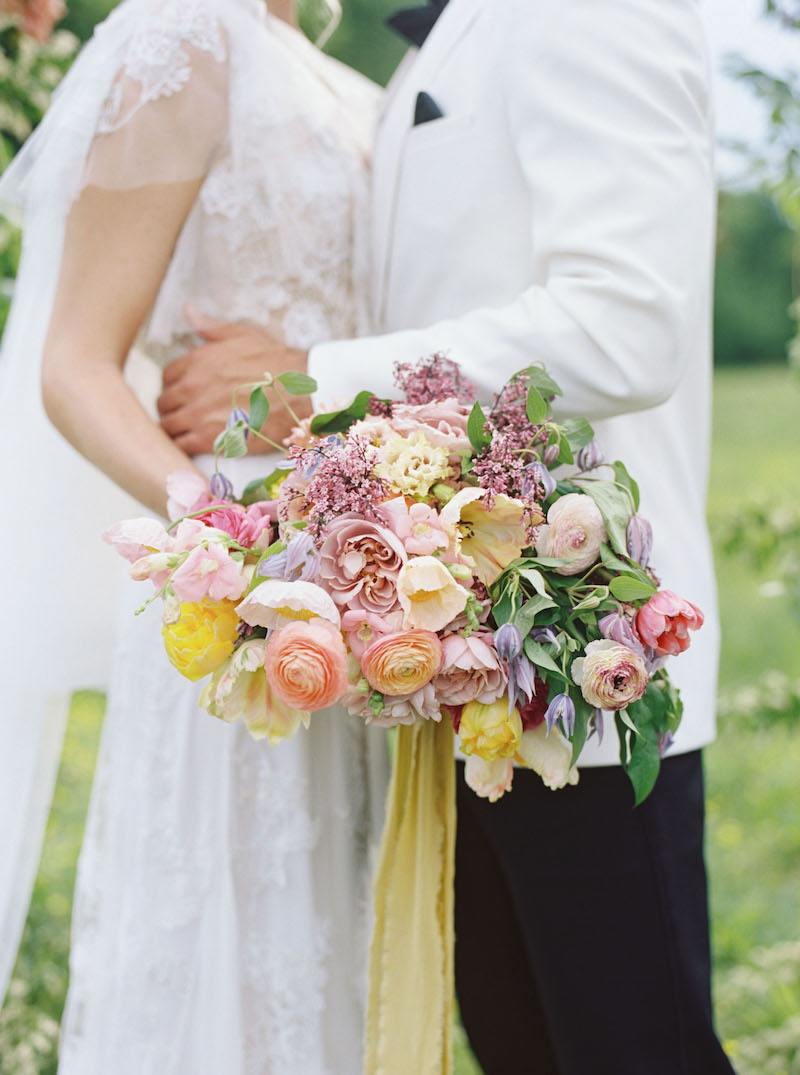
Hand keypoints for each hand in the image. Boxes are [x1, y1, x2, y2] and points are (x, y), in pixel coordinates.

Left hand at [157, 307, 311, 454]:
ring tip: (189, 431)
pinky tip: (194, 446)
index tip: (185, 393)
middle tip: (187, 414)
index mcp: (197, 361)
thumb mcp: (243, 335)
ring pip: (168, 426)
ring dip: (175, 429)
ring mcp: (199, 414)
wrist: (299, 394)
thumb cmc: (276, 363)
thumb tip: (188, 310)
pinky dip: (183, 448)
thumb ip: (211, 327)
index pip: (167, 376)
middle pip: (164, 403)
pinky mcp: (211, 439)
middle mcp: (193, 387)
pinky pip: (181, 446)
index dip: (175, 385)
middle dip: (173, 408)